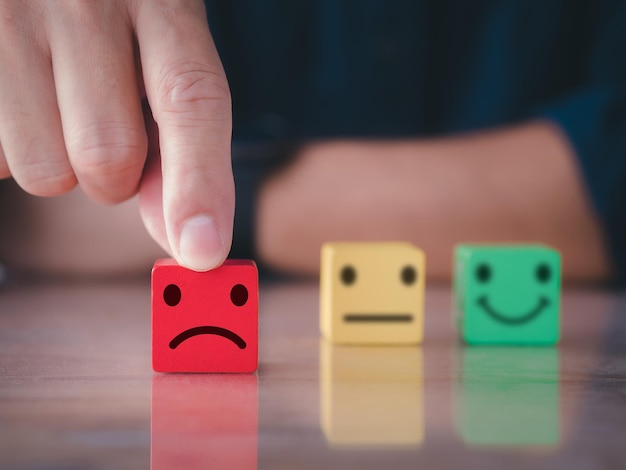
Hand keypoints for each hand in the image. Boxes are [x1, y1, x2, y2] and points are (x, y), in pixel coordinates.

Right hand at [0, 0, 233, 270]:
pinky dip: (9, 149)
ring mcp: (11, 18)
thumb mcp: (163, 55)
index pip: (190, 99)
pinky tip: (19, 96)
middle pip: (108, 159)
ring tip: (56, 104)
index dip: (199, 183)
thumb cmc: (115, 20)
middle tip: (104, 130)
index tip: (203, 252)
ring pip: (43, 173)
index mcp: (162, 0)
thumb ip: (181, 143)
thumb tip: (187, 241)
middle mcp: (85, 2)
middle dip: (113, 178)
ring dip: (58, 165)